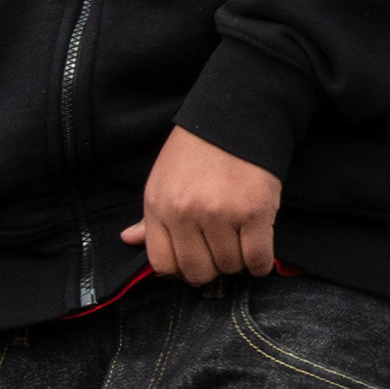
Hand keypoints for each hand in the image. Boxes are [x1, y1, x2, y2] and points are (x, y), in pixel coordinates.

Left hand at [121, 125, 281, 284]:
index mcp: (160, 206)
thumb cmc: (198, 151)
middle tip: (222, 253)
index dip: (182, 269)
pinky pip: (257, 258)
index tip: (196, 260)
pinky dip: (260, 264)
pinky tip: (259, 255)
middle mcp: (186, 213)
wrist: (237, 117)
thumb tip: (128, 239)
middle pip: (198, 271)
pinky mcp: (254, 211)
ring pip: (230, 266)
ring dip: (238, 262)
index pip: (163, 264)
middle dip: (212, 269)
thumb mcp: (162, 180)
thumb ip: (149, 218)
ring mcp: (221, 213)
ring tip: (241, 243)